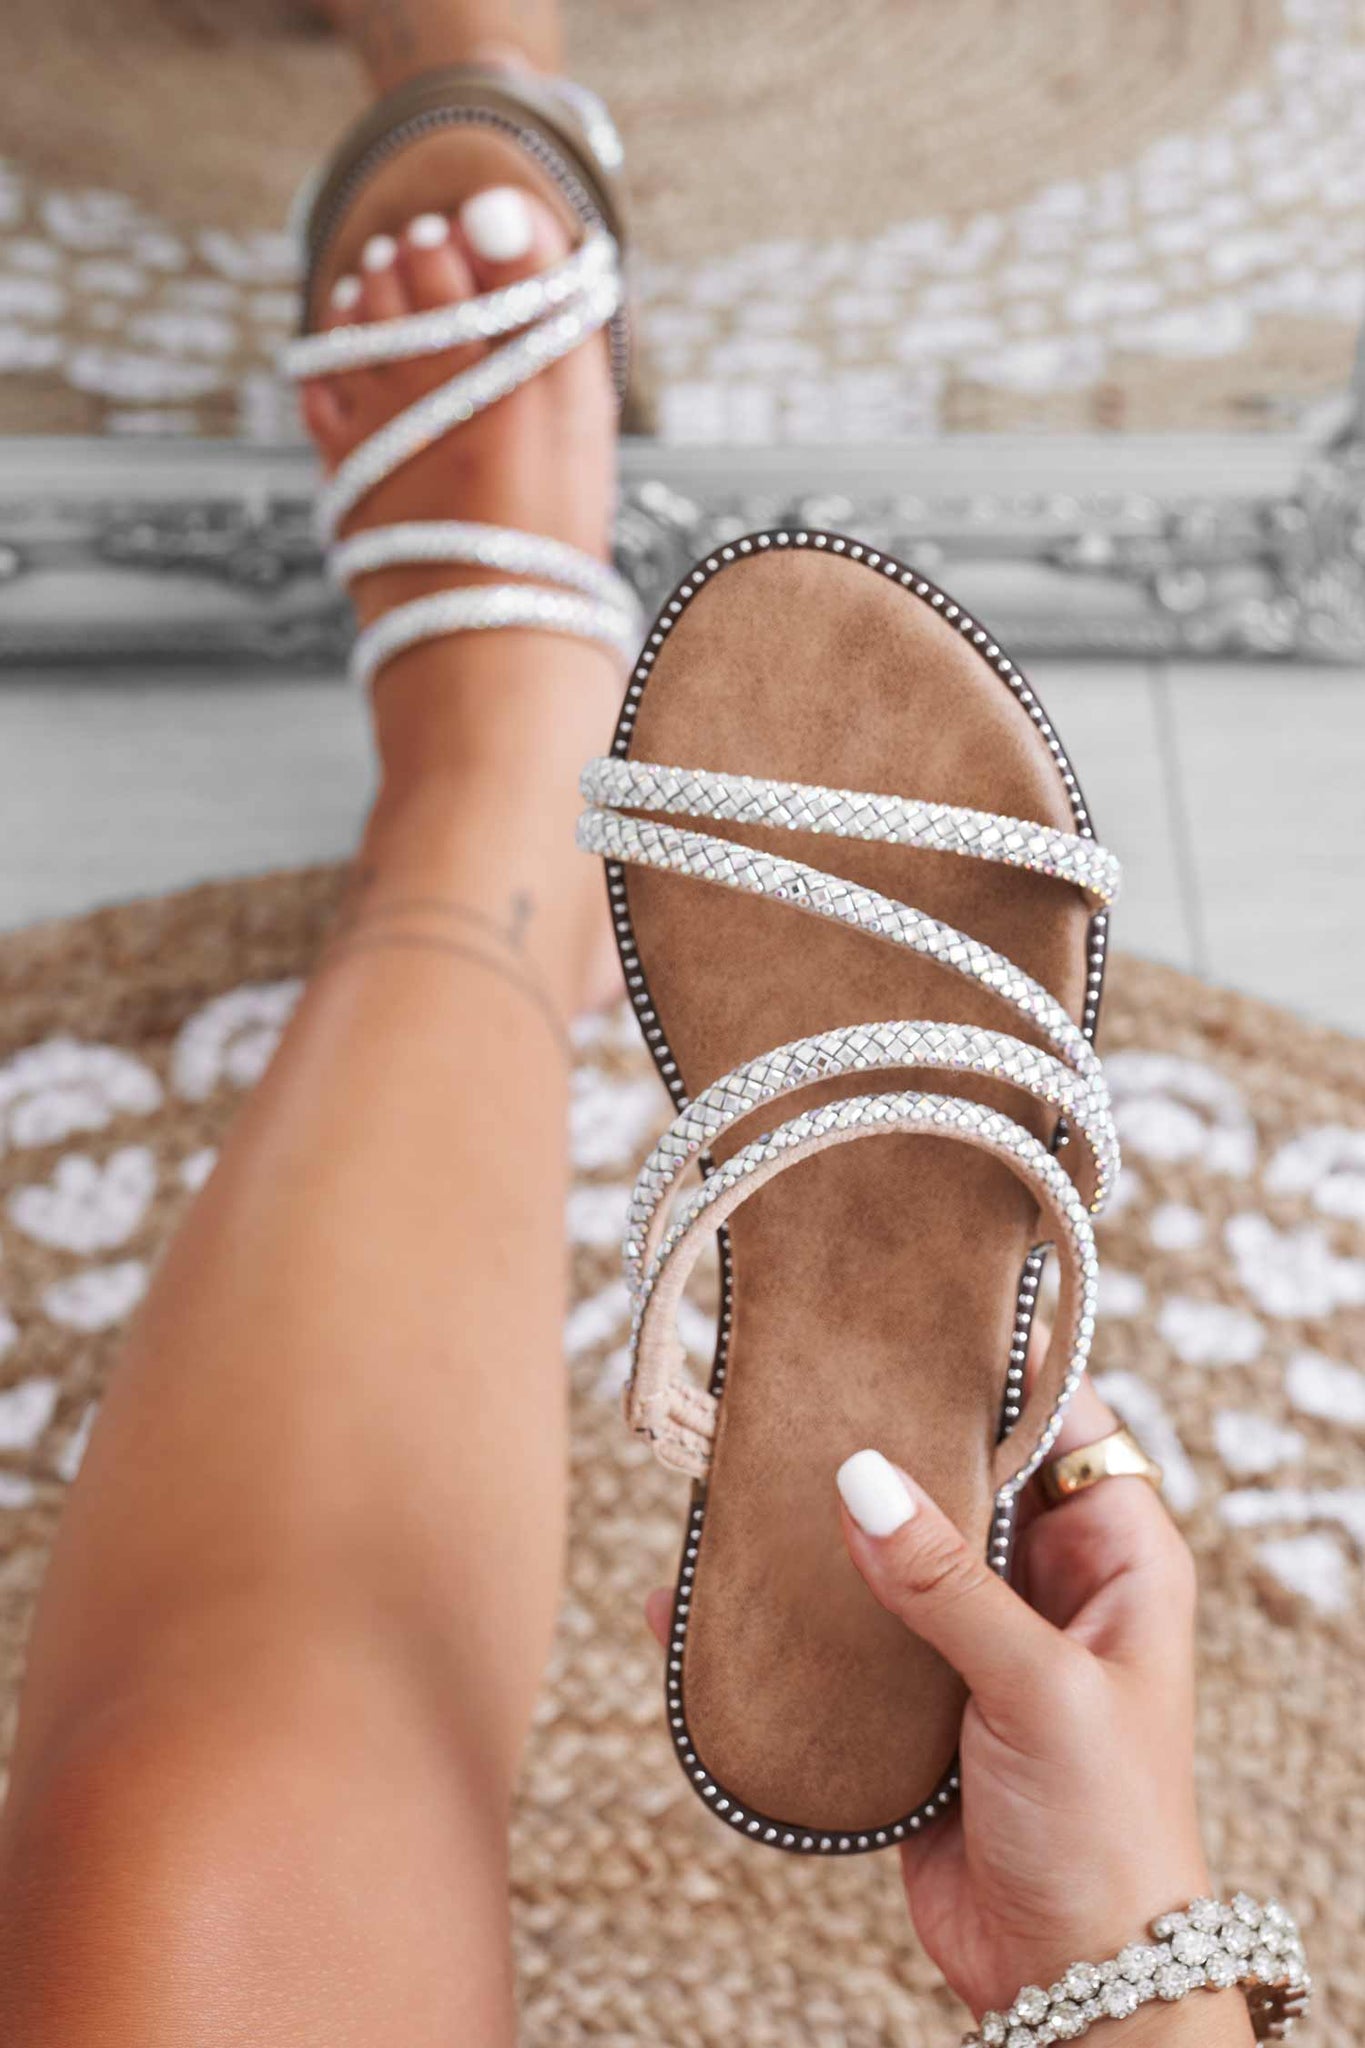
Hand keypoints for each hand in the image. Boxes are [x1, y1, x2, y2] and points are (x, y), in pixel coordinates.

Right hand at [646, 1363, 1232, 2033]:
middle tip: (806, 1382)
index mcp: (1117, 1559)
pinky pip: (848, 1633)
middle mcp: (1049, 1584)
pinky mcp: (916, 1700)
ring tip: (744, 1467)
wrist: (1068, 1982)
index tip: (916, 1321)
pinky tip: (708, 1593)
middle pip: (965, 1477)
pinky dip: (788, 1614)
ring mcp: (977, 1640)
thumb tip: (859, 1478)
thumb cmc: (1104, 1831)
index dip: (1003, 1370)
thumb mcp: (1038, 1688)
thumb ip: (948, 1582)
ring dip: (829, 1522)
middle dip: (890, 1437)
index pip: (1066, 1423)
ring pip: (897, 1549)